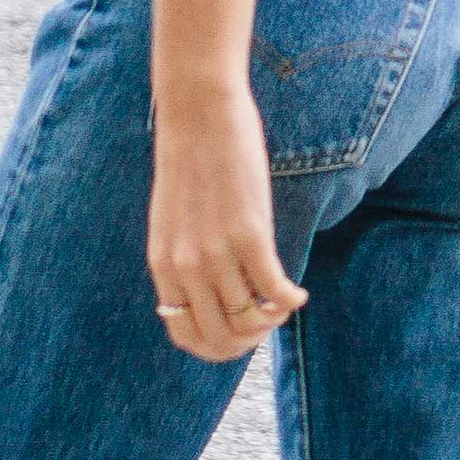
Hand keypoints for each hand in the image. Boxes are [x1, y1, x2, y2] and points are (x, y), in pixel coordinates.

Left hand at [149, 84, 308, 363]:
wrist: (198, 113)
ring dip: (273, 321)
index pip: (184, 334)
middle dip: (249, 342)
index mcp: (162, 265)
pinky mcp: (249, 234)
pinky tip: (297, 294)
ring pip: (250, 319)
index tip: (238, 334)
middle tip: (267, 323)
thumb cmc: (190, 161)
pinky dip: (290, 301)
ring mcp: (216, 252)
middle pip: (221, 337)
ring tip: (283, 303)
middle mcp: (185, 266)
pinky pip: (274, 291)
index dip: (216, 346)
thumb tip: (210, 293)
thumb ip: (184, 257)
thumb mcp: (174, 220)